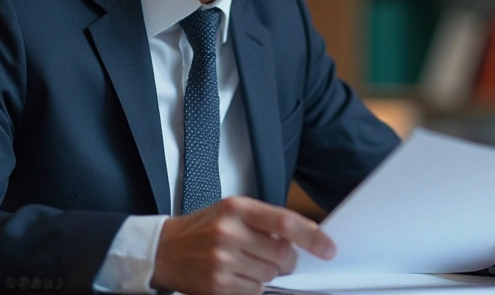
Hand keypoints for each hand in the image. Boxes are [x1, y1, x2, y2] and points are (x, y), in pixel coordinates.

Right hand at [151, 196, 335, 294]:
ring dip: (266, 273)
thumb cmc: (203, 228)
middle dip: (287, 260)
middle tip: (275, 256)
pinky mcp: (218, 286)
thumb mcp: (233, 211)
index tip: (329, 248)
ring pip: (270, 276)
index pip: (285, 223)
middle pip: (282, 255)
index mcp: (237, 209)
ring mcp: (223, 262)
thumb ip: (267, 220)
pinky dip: (252, 286)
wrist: (165, 249)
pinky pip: (254, 291)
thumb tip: (307, 235)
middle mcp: (229, 233)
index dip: (313, 237)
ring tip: (245, 262)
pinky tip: (236, 275)